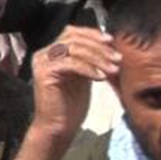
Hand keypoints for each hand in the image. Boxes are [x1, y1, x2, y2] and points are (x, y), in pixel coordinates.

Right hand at [27, 26, 119, 146]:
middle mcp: (44, 54)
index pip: (71, 32)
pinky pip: (70, 63)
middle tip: (117, 58)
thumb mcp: (84, 77)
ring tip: (113, 69)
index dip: (92, 33)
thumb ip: (90, 61)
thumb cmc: (71, 105)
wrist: (58, 127)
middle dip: (98, 46)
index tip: (111, 41)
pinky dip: (88, 68)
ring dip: (97, 57)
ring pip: (73, 49)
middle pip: (73, 38)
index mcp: (52, 52)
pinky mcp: (44, 73)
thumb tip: (110, 48)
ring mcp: (42, 62)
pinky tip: (100, 78)